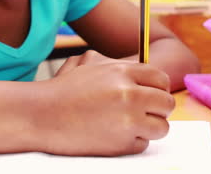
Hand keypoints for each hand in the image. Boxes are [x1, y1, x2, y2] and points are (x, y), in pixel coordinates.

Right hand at [39, 51, 174, 156]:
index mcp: (123, 72)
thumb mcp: (94, 65)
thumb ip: (123, 68)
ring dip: (150, 127)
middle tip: (147, 111)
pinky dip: (133, 142)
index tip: (153, 94)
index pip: (160, 79)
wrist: (43, 114)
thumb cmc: (67, 88)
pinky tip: (115, 134)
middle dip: (159, 108)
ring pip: (162, 127)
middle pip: (166, 103)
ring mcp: (128, 121)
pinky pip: (143, 144)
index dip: (159, 88)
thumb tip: (148, 76)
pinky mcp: (121, 145)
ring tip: (133, 124)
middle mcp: (130, 94)